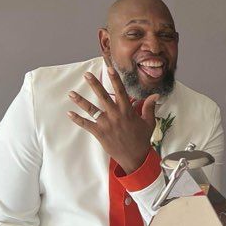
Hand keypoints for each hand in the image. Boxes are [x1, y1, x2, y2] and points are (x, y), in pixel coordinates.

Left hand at [67, 58, 160, 173]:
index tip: (109, 69)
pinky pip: (86, 125)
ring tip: (71, 94)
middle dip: (94, 85)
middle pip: (103, 96)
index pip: (120, 91)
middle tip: (87, 75)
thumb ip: (149, 107)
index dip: (115, 79)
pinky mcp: (100, 133)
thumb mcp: (149, 122)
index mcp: (127, 111)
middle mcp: (116, 115)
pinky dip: (78, 120)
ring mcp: (107, 124)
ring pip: (92, 110)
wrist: (135, 157)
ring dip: (81, 101)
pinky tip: (70, 114)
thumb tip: (155, 95)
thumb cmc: (142, 139)